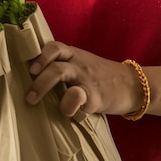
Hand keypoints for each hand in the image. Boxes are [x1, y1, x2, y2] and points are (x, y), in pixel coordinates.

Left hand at [25, 41, 143, 117]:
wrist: (132, 84)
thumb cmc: (101, 77)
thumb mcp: (83, 65)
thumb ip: (64, 67)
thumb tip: (33, 78)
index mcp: (74, 55)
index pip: (54, 47)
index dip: (40, 56)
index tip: (29, 69)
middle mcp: (79, 64)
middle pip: (55, 63)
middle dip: (38, 79)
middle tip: (29, 95)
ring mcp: (86, 79)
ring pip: (61, 74)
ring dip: (43, 86)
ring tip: (33, 101)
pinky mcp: (95, 97)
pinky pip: (76, 99)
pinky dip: (69, 107)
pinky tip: (69, 113)